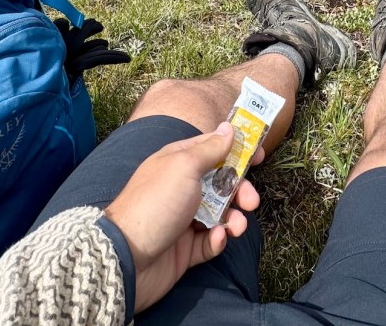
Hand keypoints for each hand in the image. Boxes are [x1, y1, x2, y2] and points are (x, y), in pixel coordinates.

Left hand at [104, 122, 262, 312]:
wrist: (126, 257)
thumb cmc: (155, 203)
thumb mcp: (184, 166)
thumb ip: (210, 148)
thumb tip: (228, 128)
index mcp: (178, 162)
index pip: (213, 148)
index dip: (237, 150)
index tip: (260, 154)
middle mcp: (181, 188)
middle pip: (221, 184)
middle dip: (240, 190)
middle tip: (251, 200)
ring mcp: (182, 219)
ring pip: (219, 214)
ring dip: (234, 218)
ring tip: (237, 226)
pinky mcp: (184, 248)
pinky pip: (209, 241)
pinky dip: (217, 240)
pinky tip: (217, 238)